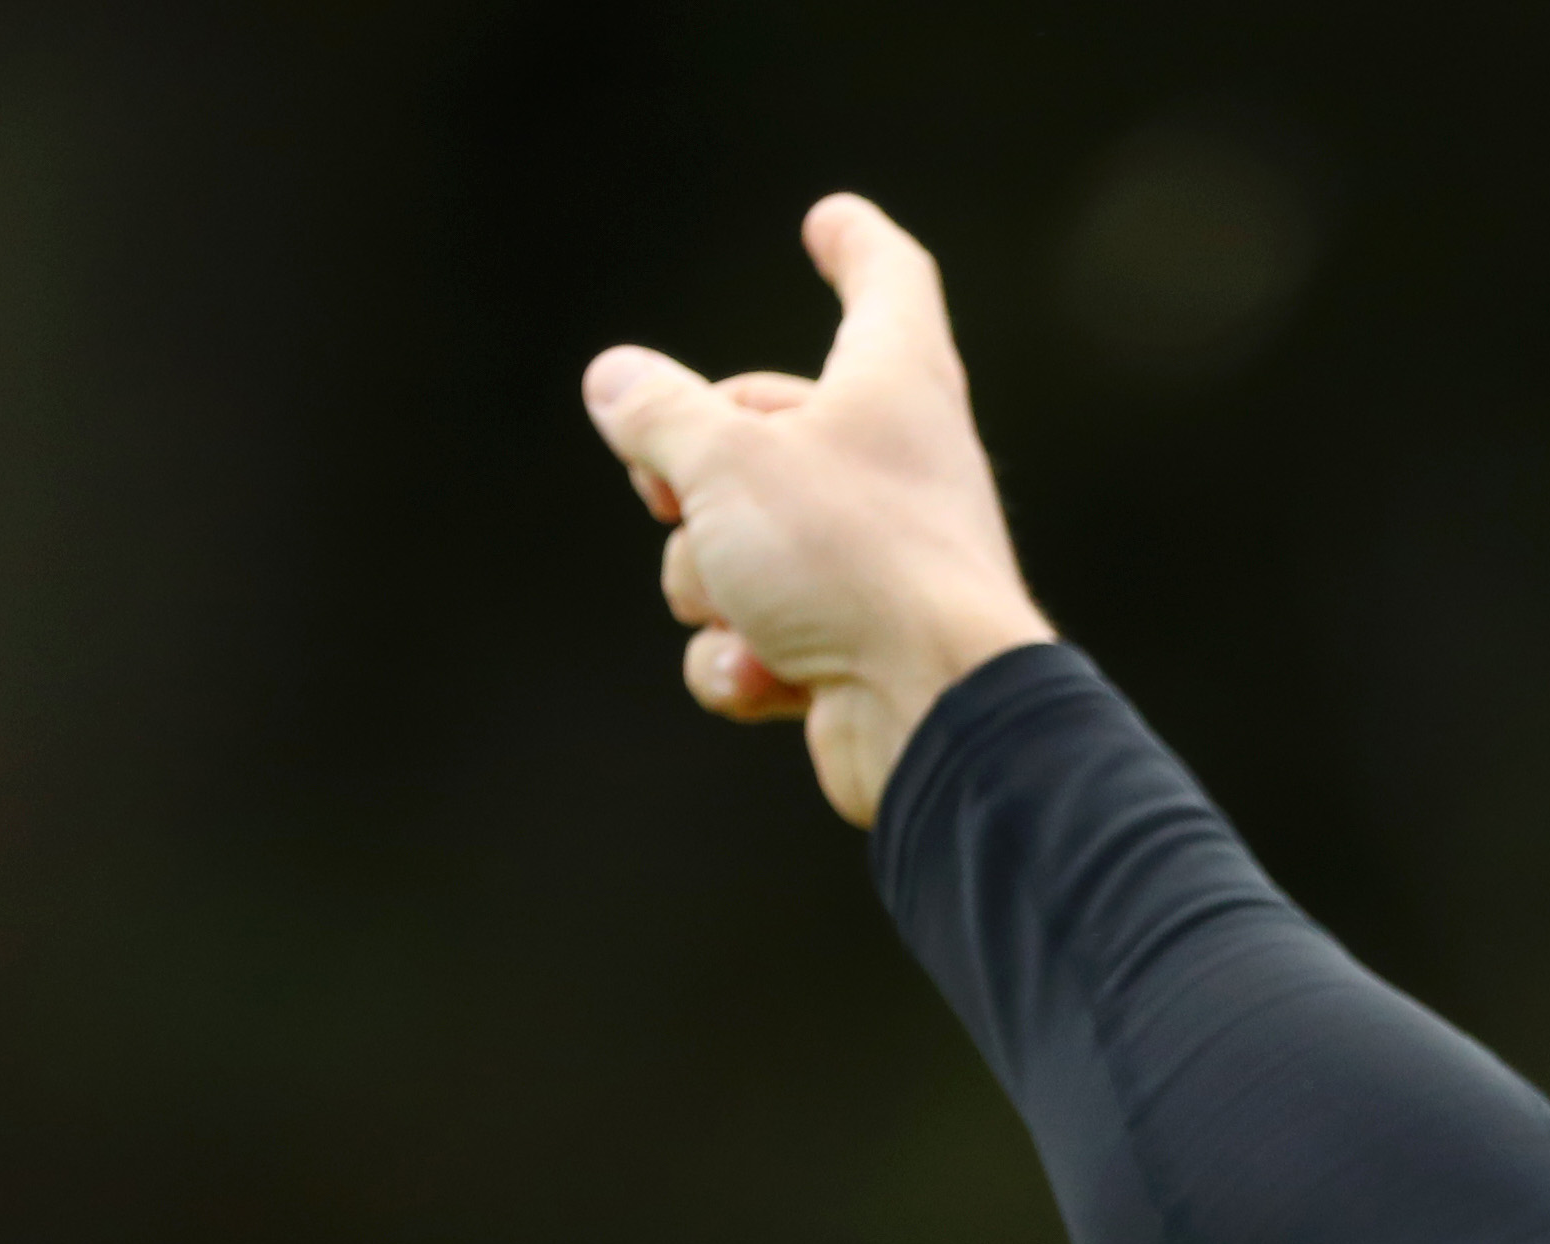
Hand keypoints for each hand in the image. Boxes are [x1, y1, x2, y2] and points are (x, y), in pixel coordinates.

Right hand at [583, 194, 1052, 825]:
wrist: (933, 715)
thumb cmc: (851, 560)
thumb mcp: (725, 462)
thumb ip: (659, 415)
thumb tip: (616, 381)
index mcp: (893, 382)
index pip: (886, 283)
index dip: (854, 245)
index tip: (829, 223)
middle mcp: (895, 464)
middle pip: (762, 429)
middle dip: (693, 469)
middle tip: (671, 494)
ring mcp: (875, 562)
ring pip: (738, 545)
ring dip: (709, 584)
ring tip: (749, 606)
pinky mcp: (854, 651)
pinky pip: (755, 638)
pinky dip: (741, 660)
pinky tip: (765, 676)